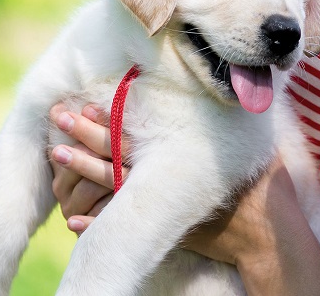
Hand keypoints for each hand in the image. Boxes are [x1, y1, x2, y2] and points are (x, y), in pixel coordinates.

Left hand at [48, 103, 319, 293]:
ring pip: (110, 187)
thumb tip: (234, 88)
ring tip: (57, 156)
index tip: (81, 106)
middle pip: (114, 154)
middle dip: (84, 135)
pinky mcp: (161, 226)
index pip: (133, 135)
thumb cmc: (261, 185)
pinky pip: (121, 227)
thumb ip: (234, 119)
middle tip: (57, 117)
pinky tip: (75, 222)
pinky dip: (97, 224)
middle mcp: (164, 176)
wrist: (263, 232)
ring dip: (81, 173)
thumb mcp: (251, 143)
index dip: (104, 122)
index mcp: (180, 155)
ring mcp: (160, 203)